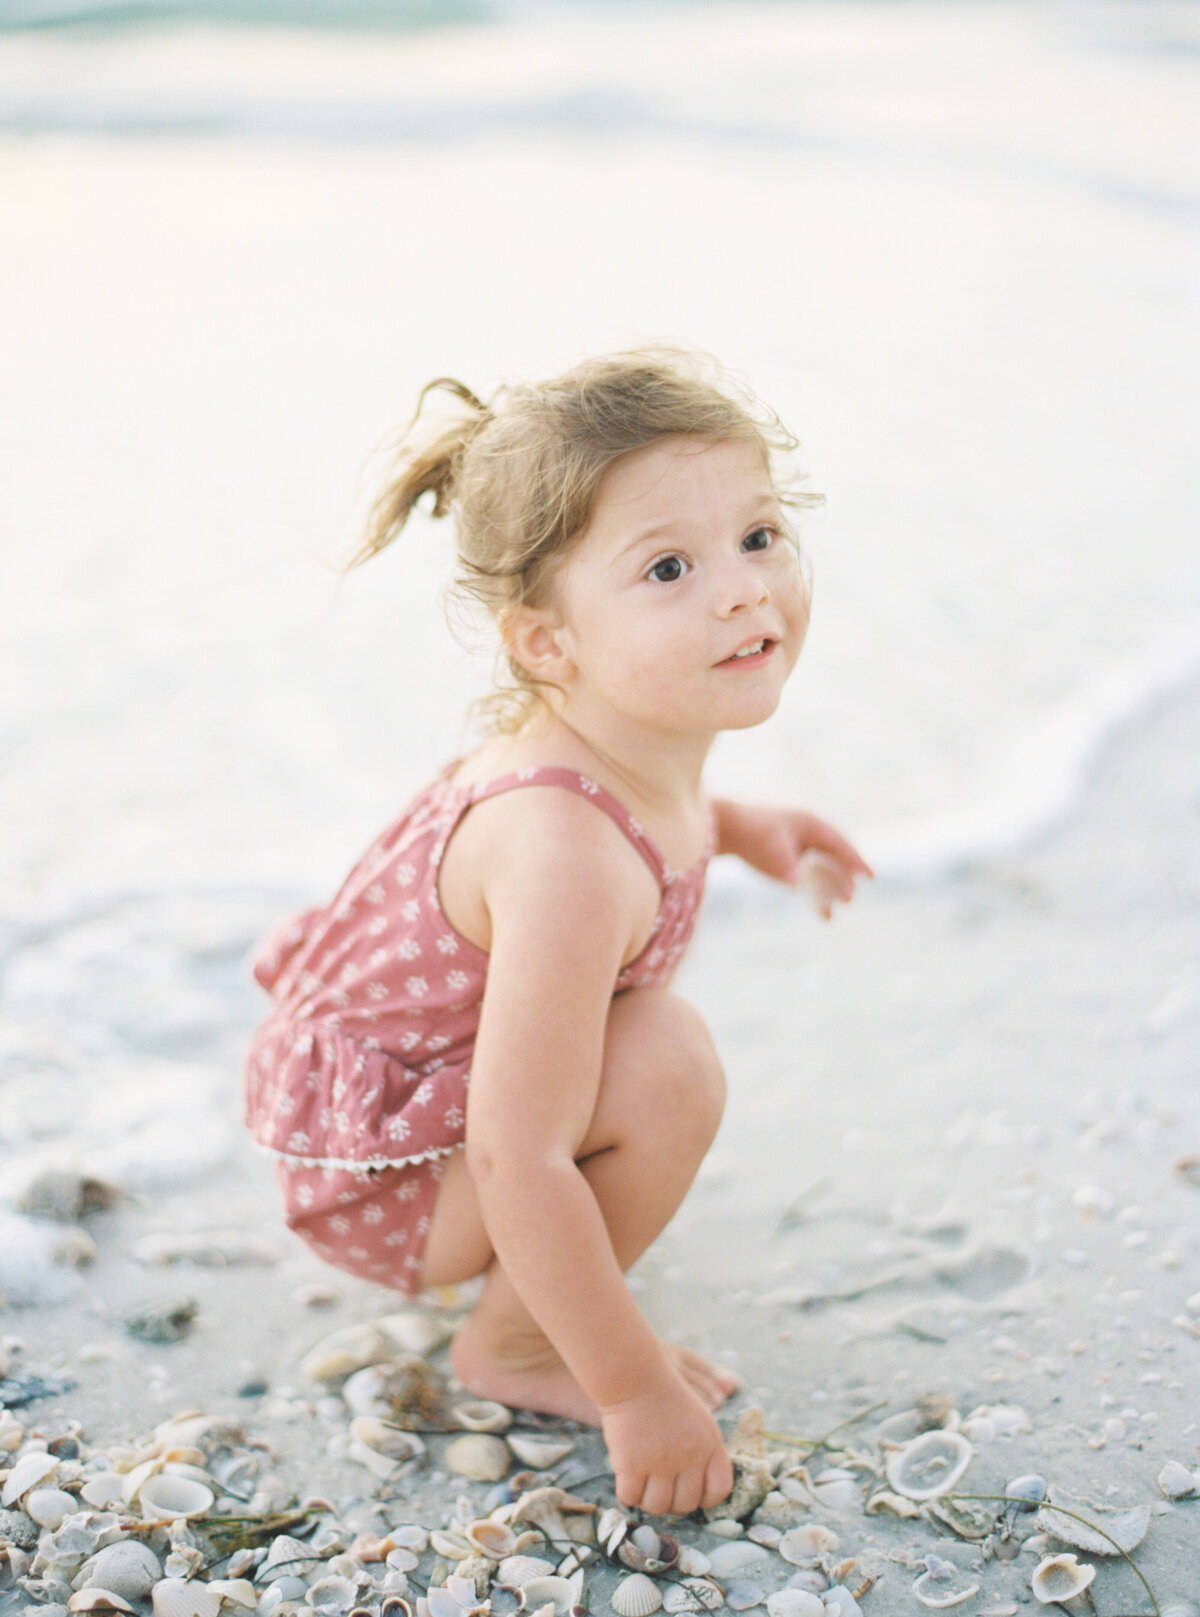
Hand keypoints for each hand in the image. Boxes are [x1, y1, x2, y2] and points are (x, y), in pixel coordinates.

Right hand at [601, 1379, 732, 1515]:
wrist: (634, 1376)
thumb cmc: (664, 1395)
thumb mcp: (699, 1417)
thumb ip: (705, 1451)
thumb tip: (702, 1489)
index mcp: (711, 1444)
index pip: (719, 1490)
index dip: (705, 1498)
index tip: (690, 1491)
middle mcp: (690, 1457)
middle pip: (686, 1504)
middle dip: (673, 1502)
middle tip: (661, 1488)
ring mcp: (660, 1463)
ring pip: (658, 1507)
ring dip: (649, 1501)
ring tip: (643, 1485)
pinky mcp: (632, 1464)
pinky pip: (631, 1497)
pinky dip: (628, 1493)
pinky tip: (627, 1478)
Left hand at [714, 800, 873, 914]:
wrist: (722, 828)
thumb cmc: (749, 830)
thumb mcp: (771, 846)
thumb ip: (787, 864)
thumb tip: (797, 883)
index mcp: (809, 824)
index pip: (839, 844)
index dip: (856, 860)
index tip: (871, 876)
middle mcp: (808, 837)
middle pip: (833, 860)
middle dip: (843, 878)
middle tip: (850, 897)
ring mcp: (798, 851)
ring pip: (822, 873)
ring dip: (831, 889)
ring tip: (840, 906)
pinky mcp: (787, 864)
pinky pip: (807, 882)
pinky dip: (815, 896)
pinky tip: (824, 914)